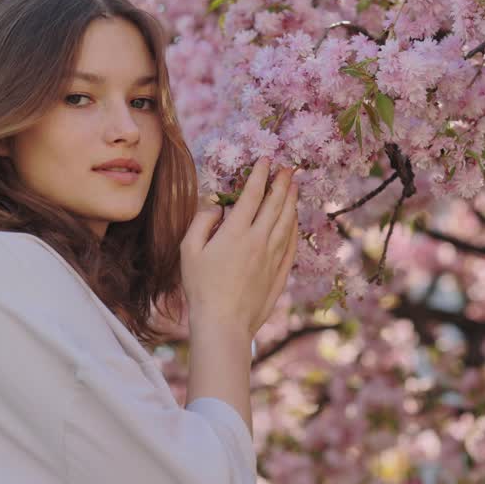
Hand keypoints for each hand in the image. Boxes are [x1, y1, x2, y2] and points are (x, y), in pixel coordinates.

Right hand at [180, 157, 298, 338]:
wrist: (224, 323)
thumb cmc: (201, 288)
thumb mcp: (189, 251)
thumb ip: (202, 223)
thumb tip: (216, 206)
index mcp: (235, 232)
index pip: (252, 195)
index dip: (260, 175)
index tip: (266, 160)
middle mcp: (259, 241)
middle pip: (275, 205)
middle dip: (282, 183)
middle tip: (288, 168)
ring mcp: (272, 257)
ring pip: (287, 223)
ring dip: (291, 202)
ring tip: (295, 187)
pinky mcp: (279, 273)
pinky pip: (291, 245)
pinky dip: (295, 228)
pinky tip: (295, 221)